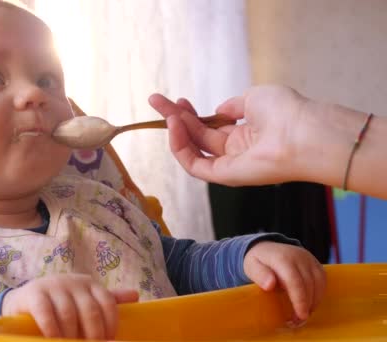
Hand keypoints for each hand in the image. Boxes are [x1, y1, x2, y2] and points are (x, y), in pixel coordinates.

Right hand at [2, 273, 138, 339]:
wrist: (23, 301)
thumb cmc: (59, 303)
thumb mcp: (83, 299)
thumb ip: (107, 300)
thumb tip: (135, 295)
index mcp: (89, 284)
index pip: (107, 302)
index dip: (111, 324)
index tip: (110, 341)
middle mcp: (73, 282)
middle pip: (90, 310)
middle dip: (94, 334)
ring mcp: (53, 286)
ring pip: (69, 313)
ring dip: (72, 336)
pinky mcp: (34, 294)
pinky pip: (46, 313)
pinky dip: (52, 330)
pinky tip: (55, 340)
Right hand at [148, 85, 308, 185]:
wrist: (304, 133)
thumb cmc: (286, 112)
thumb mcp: (255, 98)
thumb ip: (233, 105)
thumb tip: (218, 111)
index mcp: (245, 134)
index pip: (210, 125)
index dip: (192, 113)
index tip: (179, 100)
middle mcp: (236, 151)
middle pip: (197, 135)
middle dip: (176, 117)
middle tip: (156, 100)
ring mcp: (230, 164)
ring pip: (193, 150)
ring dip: (175, 131)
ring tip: (164, 112)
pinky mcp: (225, 176)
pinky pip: (195, 165)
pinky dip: (181, 147)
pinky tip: (175, 126)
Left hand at [243, 241, 325, 321]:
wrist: (267, 248)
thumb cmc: (258, 262)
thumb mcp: (251, 267)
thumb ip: (259, 275)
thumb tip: (270, 285)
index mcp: (281, 258)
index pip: (294, 280)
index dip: (299, 299)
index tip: (300, 315)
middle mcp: (298, 256)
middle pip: (308, 283)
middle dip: (306, 305)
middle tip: (298, 321)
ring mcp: (309, 259)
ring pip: (319, 283)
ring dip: (314, 302)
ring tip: (303, 315)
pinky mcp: (316, 263)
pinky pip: (322, 281)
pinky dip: (318, 295)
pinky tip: (309, 305)